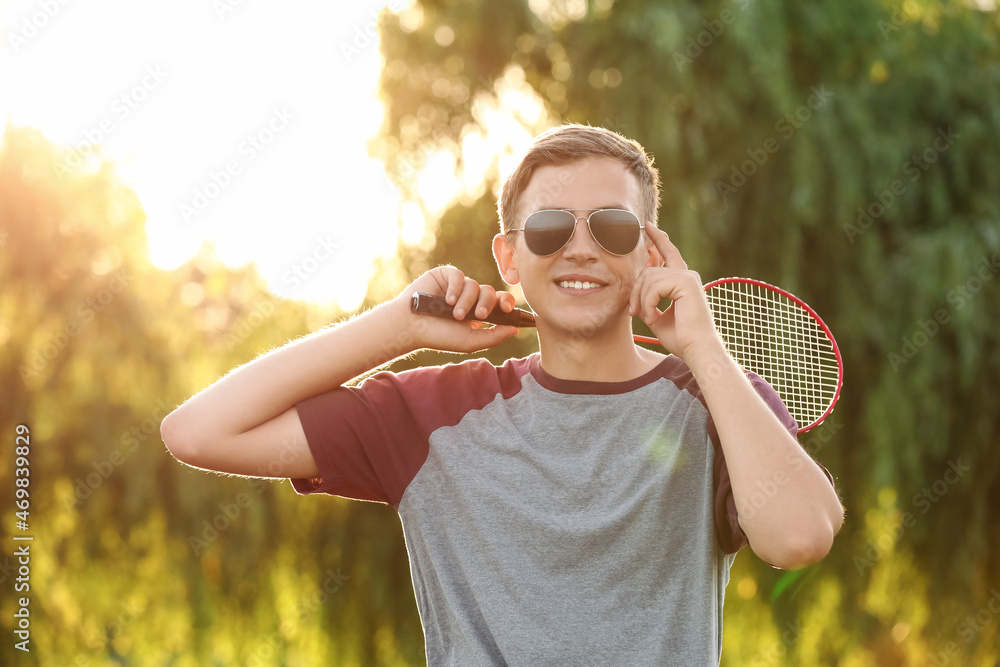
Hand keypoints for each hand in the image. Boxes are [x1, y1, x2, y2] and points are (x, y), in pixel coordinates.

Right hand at [396, 266, 519, 352]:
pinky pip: (459, 275)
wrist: (411, 326)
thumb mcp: (470, 341)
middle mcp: (469, 297)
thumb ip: (494, 336)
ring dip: (467, 301)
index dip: (507, 302)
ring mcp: (457, 286)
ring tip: (455, 314)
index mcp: (478, 312)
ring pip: (474, 285)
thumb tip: (516, 329)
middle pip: (489, 292)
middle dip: (487, 304)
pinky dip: (456, 287)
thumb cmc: (439, 336)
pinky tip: (448, 300)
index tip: (508, 309)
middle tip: (479, 316)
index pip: (499, 302)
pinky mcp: (445, 275)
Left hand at [628, 223, 725, 366]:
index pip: (668, 253)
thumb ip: (648, 300)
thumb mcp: (657, 316)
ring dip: (642, 300)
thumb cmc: (680, 338)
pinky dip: (649, 303)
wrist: (697, 350)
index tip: (647, 226)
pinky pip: (654, 286)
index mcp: (682, 281)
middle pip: (648, 270)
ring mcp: (688, 277)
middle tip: (633, 312)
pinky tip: (653, 317)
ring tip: (646, 317)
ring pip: (649, 278)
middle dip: (636, 291)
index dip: (658, 239)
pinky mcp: (687, 282)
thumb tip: (636, 291)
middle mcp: (687, 275)